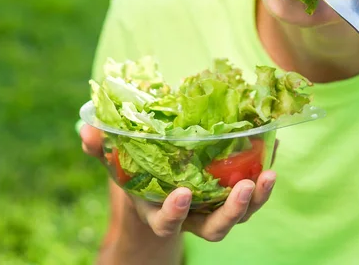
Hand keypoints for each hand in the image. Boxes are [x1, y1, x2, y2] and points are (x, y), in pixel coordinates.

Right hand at [80, 124, 276, 241]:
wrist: (159, 184)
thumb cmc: (137, 174)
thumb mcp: (117, 164)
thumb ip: (101, 150)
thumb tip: (85, 130)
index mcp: (162, 213)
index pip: (168, 222)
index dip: (175, 213)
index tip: (182, 193)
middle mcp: (192, 216)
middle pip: (216, 228)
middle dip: (232, 212)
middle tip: (245, 187)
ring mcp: (214, 207)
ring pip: (240, 214)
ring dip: (258, 197)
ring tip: (269, 173)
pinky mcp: (230, 193)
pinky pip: (252, 190)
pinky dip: (263, 171)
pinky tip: (274, 147)